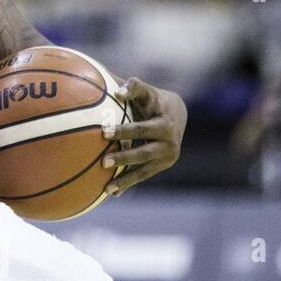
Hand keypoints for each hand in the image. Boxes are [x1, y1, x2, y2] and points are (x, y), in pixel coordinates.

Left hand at [101, 77, 187, 195]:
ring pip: (144, 169)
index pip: (141, 128)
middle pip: (143, 152)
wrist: (177, 113)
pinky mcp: (162, 165)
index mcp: (164, 123)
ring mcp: (167, 156)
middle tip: (103, 162)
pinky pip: (143, 175)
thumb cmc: (152, 99)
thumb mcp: (146, 91)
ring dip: (125, 179)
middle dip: (124, 157)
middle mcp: (169, 142)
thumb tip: (116, 91)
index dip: (123, 131)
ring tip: (106, 187)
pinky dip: (128, 184)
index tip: (103, 132)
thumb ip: (132, 87)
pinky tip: (112, 193)